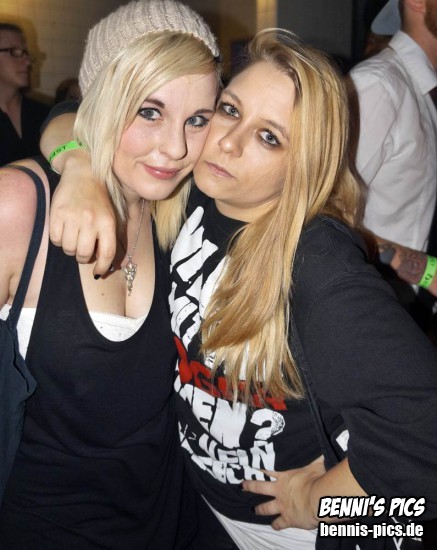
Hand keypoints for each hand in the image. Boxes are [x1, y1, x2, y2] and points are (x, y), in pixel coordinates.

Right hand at [49, 151, 116, 274]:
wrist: (83, 173)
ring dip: (71, 249)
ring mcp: (73, 217)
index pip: (107, 253)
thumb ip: (108, 239)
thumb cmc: (99, 200)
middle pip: (84, 254)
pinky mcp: (57, 213)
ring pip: (69, 249)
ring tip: (74, 239)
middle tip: (83, 250)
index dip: (102, 267)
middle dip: (83, 257)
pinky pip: (56, 240)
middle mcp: (91, 220)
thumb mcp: (110, 217)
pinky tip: (64, 231)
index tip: (98, 272)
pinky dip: (59, 241)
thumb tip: (103, 264)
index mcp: (107, 222)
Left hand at [242, 456, 324, 530]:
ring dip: (259, 509)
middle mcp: (279, 491)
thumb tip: (321, 448)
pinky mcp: (287, 519)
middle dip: (250, 487)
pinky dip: (276, 525)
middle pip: (259, 487)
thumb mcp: (316, 464)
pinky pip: (279, 523)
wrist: (319, 498)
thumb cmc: (317, 479)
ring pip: (265, 508)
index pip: (267, 471)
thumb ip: (315, 458)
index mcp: (284, 477)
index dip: (258, 469)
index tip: (249, 467)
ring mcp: (281, 505)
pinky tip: (274, 526)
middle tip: (242, 486)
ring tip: (254, 510)